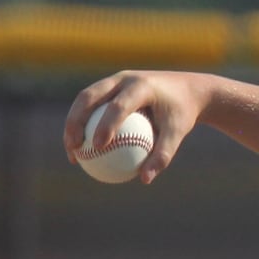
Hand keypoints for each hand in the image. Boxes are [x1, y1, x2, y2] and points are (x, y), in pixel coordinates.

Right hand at [63, 70, 210, 183]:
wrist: (187, 89)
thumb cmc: (182, 113)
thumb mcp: (177, 133)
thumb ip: (163, 155)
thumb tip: (145, 179)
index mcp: (142, 86)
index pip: (119, 105)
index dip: (106, 125)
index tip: (98, 147)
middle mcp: (124, 78)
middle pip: (90, 96)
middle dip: (76, 121)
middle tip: (74, 147)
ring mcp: (115, 80)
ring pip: (84, 98)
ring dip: (72, 122)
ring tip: (72, 151)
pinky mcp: (110, 86)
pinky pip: (91, 104)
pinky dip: (82, 122)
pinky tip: (81, 148)